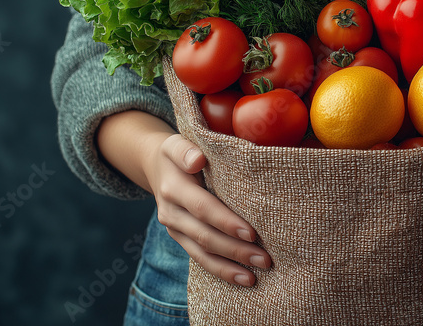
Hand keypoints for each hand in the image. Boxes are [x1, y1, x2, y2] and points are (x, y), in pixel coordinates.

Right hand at [143, 134, 271, 286]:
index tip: (252, 233)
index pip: (203, 208)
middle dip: (236, 250)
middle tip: (266, 259)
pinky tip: (243, 278)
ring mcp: (175, 229)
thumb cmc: (179, 153)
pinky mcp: (181, 239)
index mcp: (174, 188)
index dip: (226, 222)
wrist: (157, 167)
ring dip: (230, 267)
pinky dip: (221, 271)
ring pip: (202, 254)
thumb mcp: (177, 144)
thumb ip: (185, 150)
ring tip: (256, 276)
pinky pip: (200, 259)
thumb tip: (197, 160)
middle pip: (205, 236)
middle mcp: (171, 213)